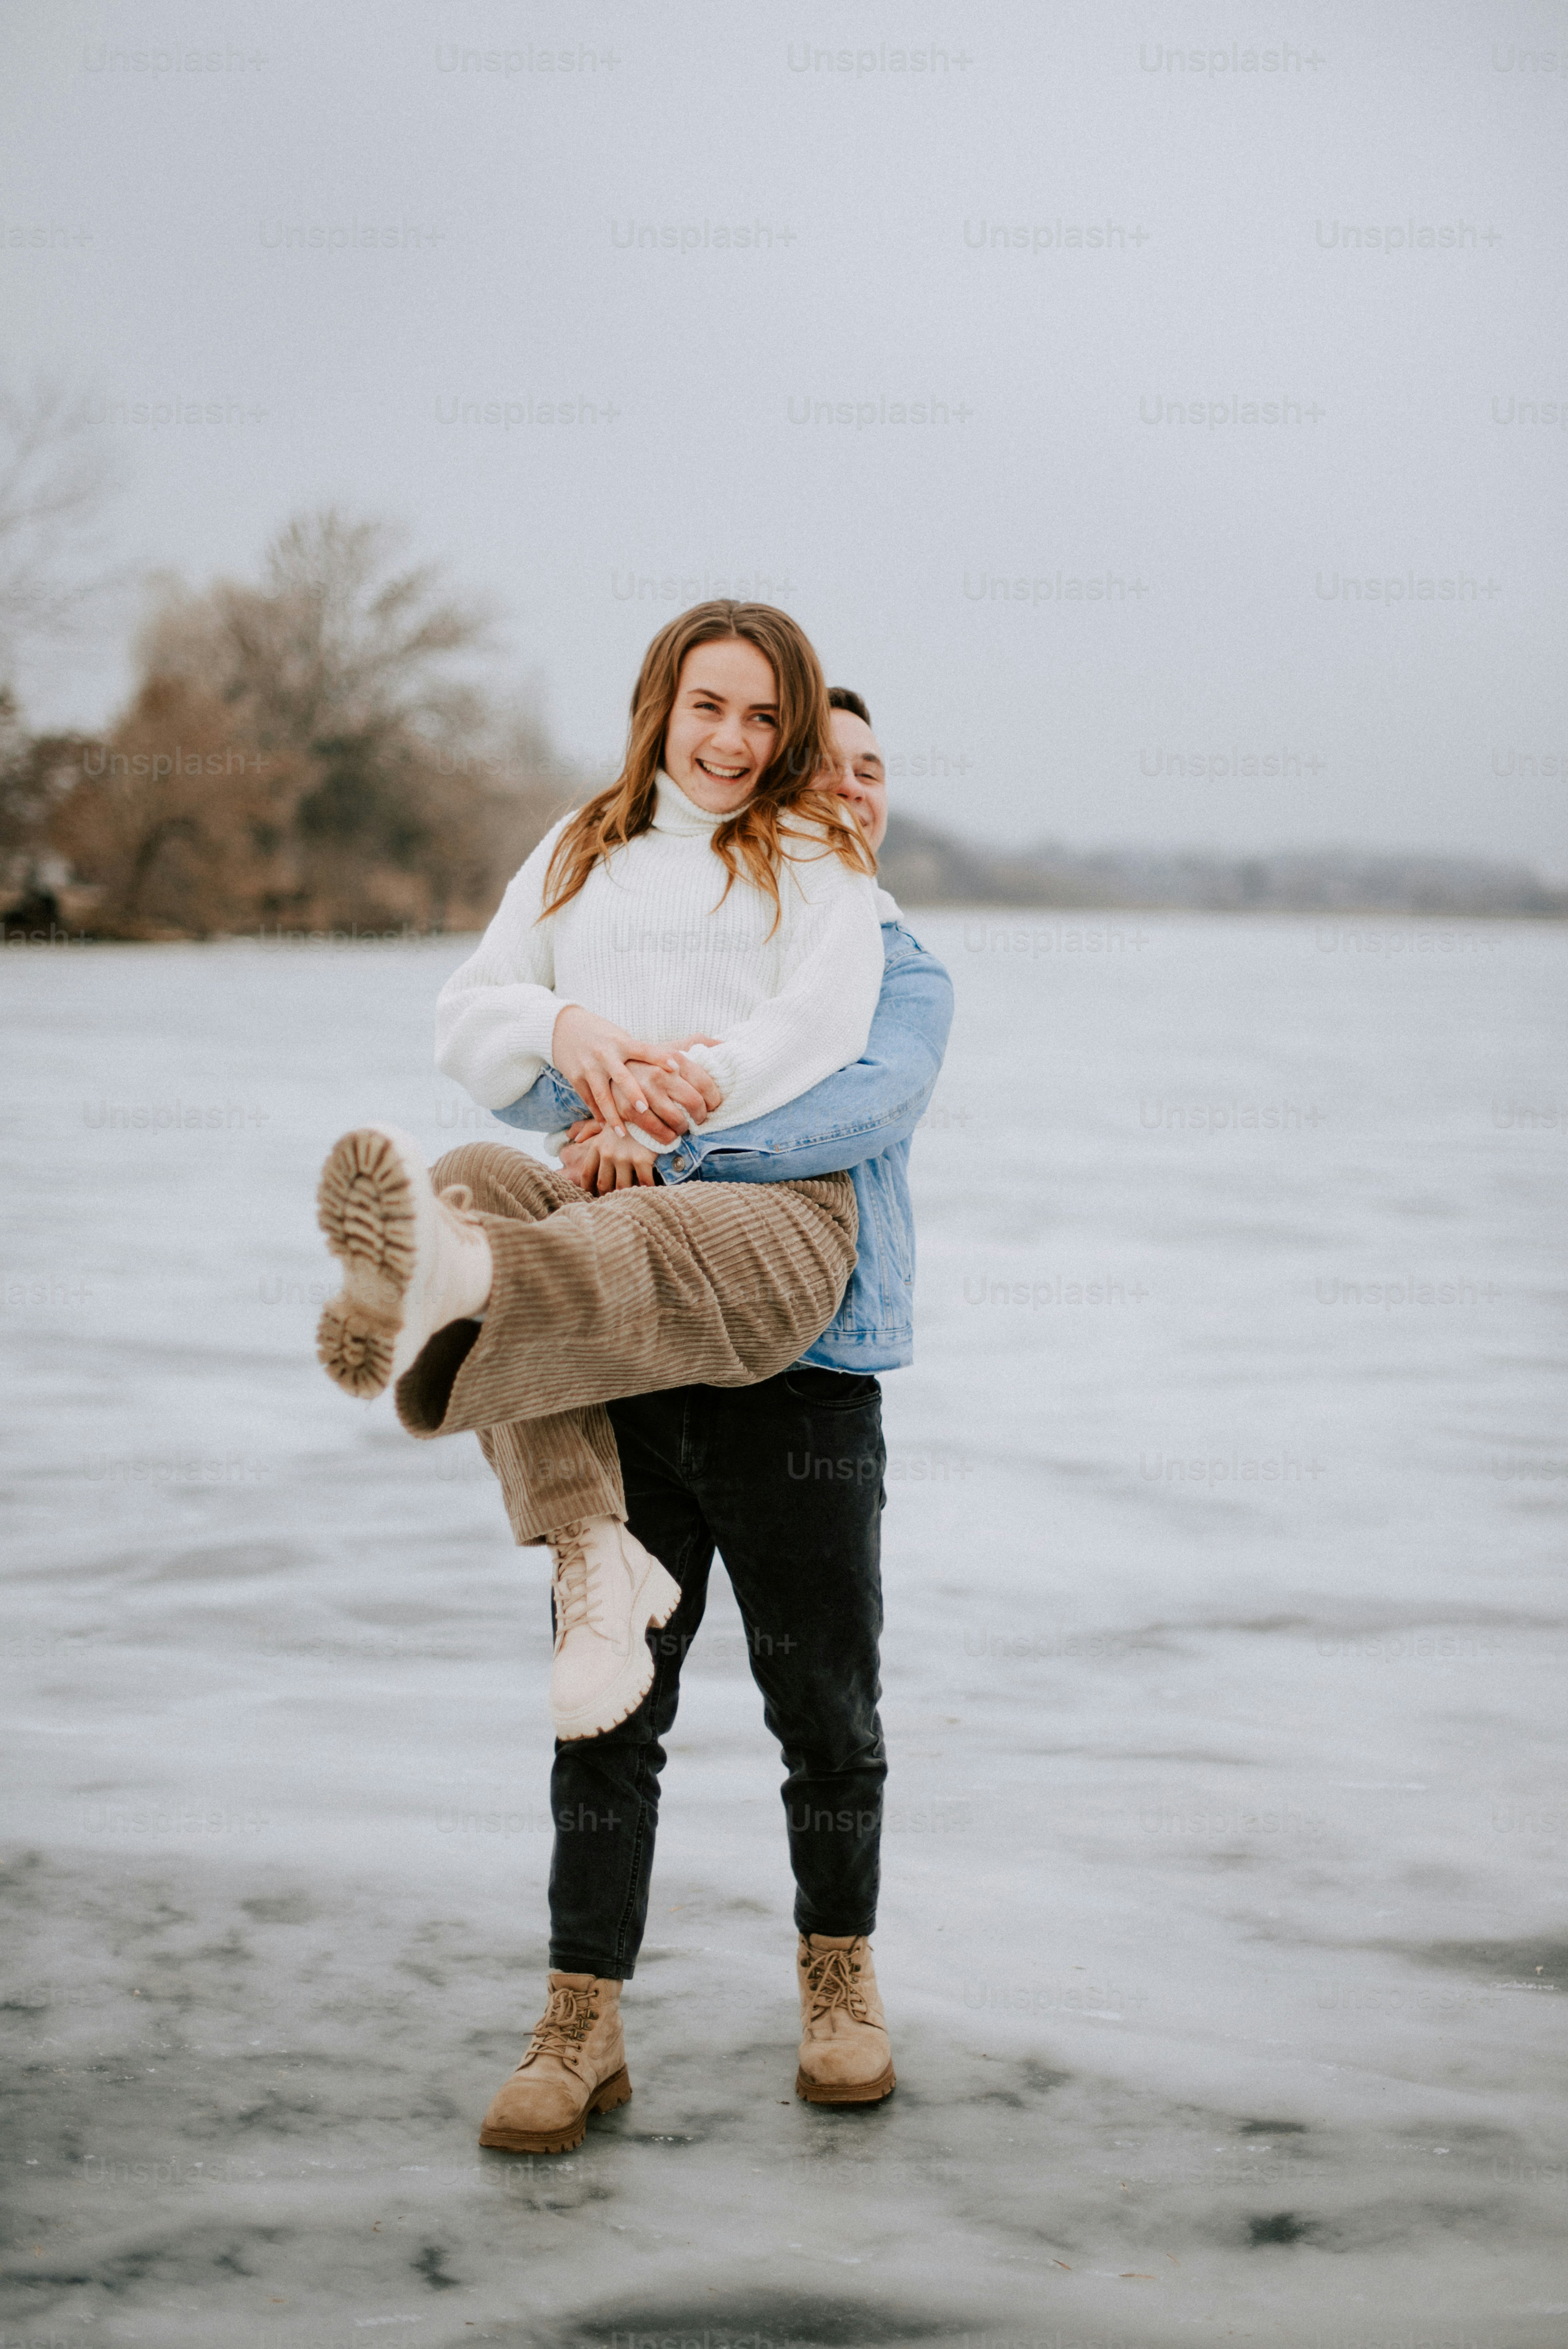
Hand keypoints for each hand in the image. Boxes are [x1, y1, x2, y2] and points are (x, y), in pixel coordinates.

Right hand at [550, 1006, 663, 1137]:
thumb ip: (638, 1052)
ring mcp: (589, 1067)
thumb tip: (671, 1068)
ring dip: (612, 1115)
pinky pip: (588, 1099)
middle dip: (632, 1093)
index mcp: (621, 1042)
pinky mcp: (575, 1077)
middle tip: (644, 1109)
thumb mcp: (620, 1036)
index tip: (676, 1067)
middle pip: (621, 1076)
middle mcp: (605, 1054)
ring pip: (601, 1095)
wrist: (563, 1028)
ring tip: (622, 1133)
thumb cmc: (602, 1035)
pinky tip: (606, 1126)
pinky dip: (597, 1114)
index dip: (660, 1057)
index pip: (644, 1049)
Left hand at [558, 1119, 657, 1193]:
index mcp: (597, 1146)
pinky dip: (646, 1189)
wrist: (648, 1105)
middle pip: (603, 1183)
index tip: (593, 1194)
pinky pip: (643, 1182)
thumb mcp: (606, 1118)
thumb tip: (572, 1137)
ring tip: (631, 1199)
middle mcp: (607, 1154)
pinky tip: (649, 1192)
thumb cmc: (627, 1114)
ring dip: (626, 1195)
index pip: (587, 1174)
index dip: (588, 1188)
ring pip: (621, 1186)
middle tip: (614, 1200)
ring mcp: (624, 1157)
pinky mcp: (641, 1159)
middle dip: (607, 1194)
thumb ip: (588, 1129)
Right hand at [613, 1045, 723, 1145]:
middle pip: (694, 1104)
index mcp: (674, 1058)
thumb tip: (728, 1045)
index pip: (705, 1084)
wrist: (606, 1061)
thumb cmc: (650, 1060)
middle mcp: (659, 1074)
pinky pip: (656, 1132)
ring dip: (683, 1129)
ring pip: (677, 1121)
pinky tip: (667, 1135)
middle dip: (701, 1117)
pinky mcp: (627, 1109)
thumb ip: (701, 1043)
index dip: (714, 1100)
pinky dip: (665, 1138)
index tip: (713, 1106)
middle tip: (698, 1119)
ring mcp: (643, 1092)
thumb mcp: (674, 1046)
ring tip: (682, 1127)